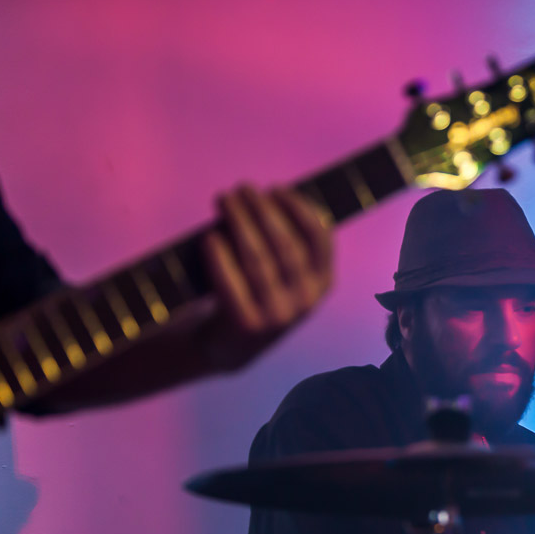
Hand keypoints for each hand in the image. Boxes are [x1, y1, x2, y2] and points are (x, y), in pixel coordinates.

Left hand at [200, 183, 334, 370]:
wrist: (233, 345)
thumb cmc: (258, 292)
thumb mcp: (286, 273)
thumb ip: (287, 241)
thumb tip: (268, 196)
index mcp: (324, 283)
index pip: (319, 239)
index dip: (299, 209)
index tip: (276, 188)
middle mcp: (306, 300)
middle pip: (285, 244)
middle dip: (262, 209)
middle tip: (242, 188)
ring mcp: (278, 315)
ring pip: (257, 258)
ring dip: (239, 222)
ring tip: (225, 200)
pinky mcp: (247, 324)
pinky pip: (231, 280)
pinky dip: (219, 254)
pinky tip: (210, 236)